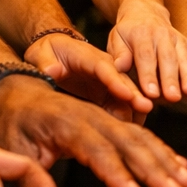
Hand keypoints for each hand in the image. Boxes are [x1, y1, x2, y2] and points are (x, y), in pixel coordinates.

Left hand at [0, 77, 186, 186]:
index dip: (118, 174)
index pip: (98, 151)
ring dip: (167, 162)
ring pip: (141, 139)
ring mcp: (106, 118)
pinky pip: (141, 136)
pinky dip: (162, 152)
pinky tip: (180, 168)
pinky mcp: (112, 122)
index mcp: (67, 123)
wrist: (19, 91)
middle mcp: (93, 118)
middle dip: (156, 170)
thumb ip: (30, 178)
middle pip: (130, 144)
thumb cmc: (13, 124)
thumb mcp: (12, 150)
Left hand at [24, 33, 151, 116]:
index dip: (116, 82)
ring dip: (134, 110)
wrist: (55, 53)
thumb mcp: (40, 52)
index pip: (105, 68)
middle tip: (146, 109)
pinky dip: (129, 119)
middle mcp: (105, 68)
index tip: (127, 95)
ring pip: (128, 97)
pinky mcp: (110, 94)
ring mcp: (110, 82)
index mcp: (88, 57)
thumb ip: (45, 61)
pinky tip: (130, 133)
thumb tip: (52, 71)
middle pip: (124, 81)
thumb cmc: (48, 52)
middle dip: (135, 95)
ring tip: (138, 128)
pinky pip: (124, 108)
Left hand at [108, 0, 186, 102]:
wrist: (144, 12)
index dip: (148, 75)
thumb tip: (120, 66)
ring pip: (184, 58)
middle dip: (170, 79)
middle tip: (173, 97)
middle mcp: (162, 36)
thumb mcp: (116, 39)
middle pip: (167, 59)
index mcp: (141, 35)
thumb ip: (118, 53)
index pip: (145, 56)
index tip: (151, 93)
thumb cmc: (127, 33)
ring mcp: (178, 40)